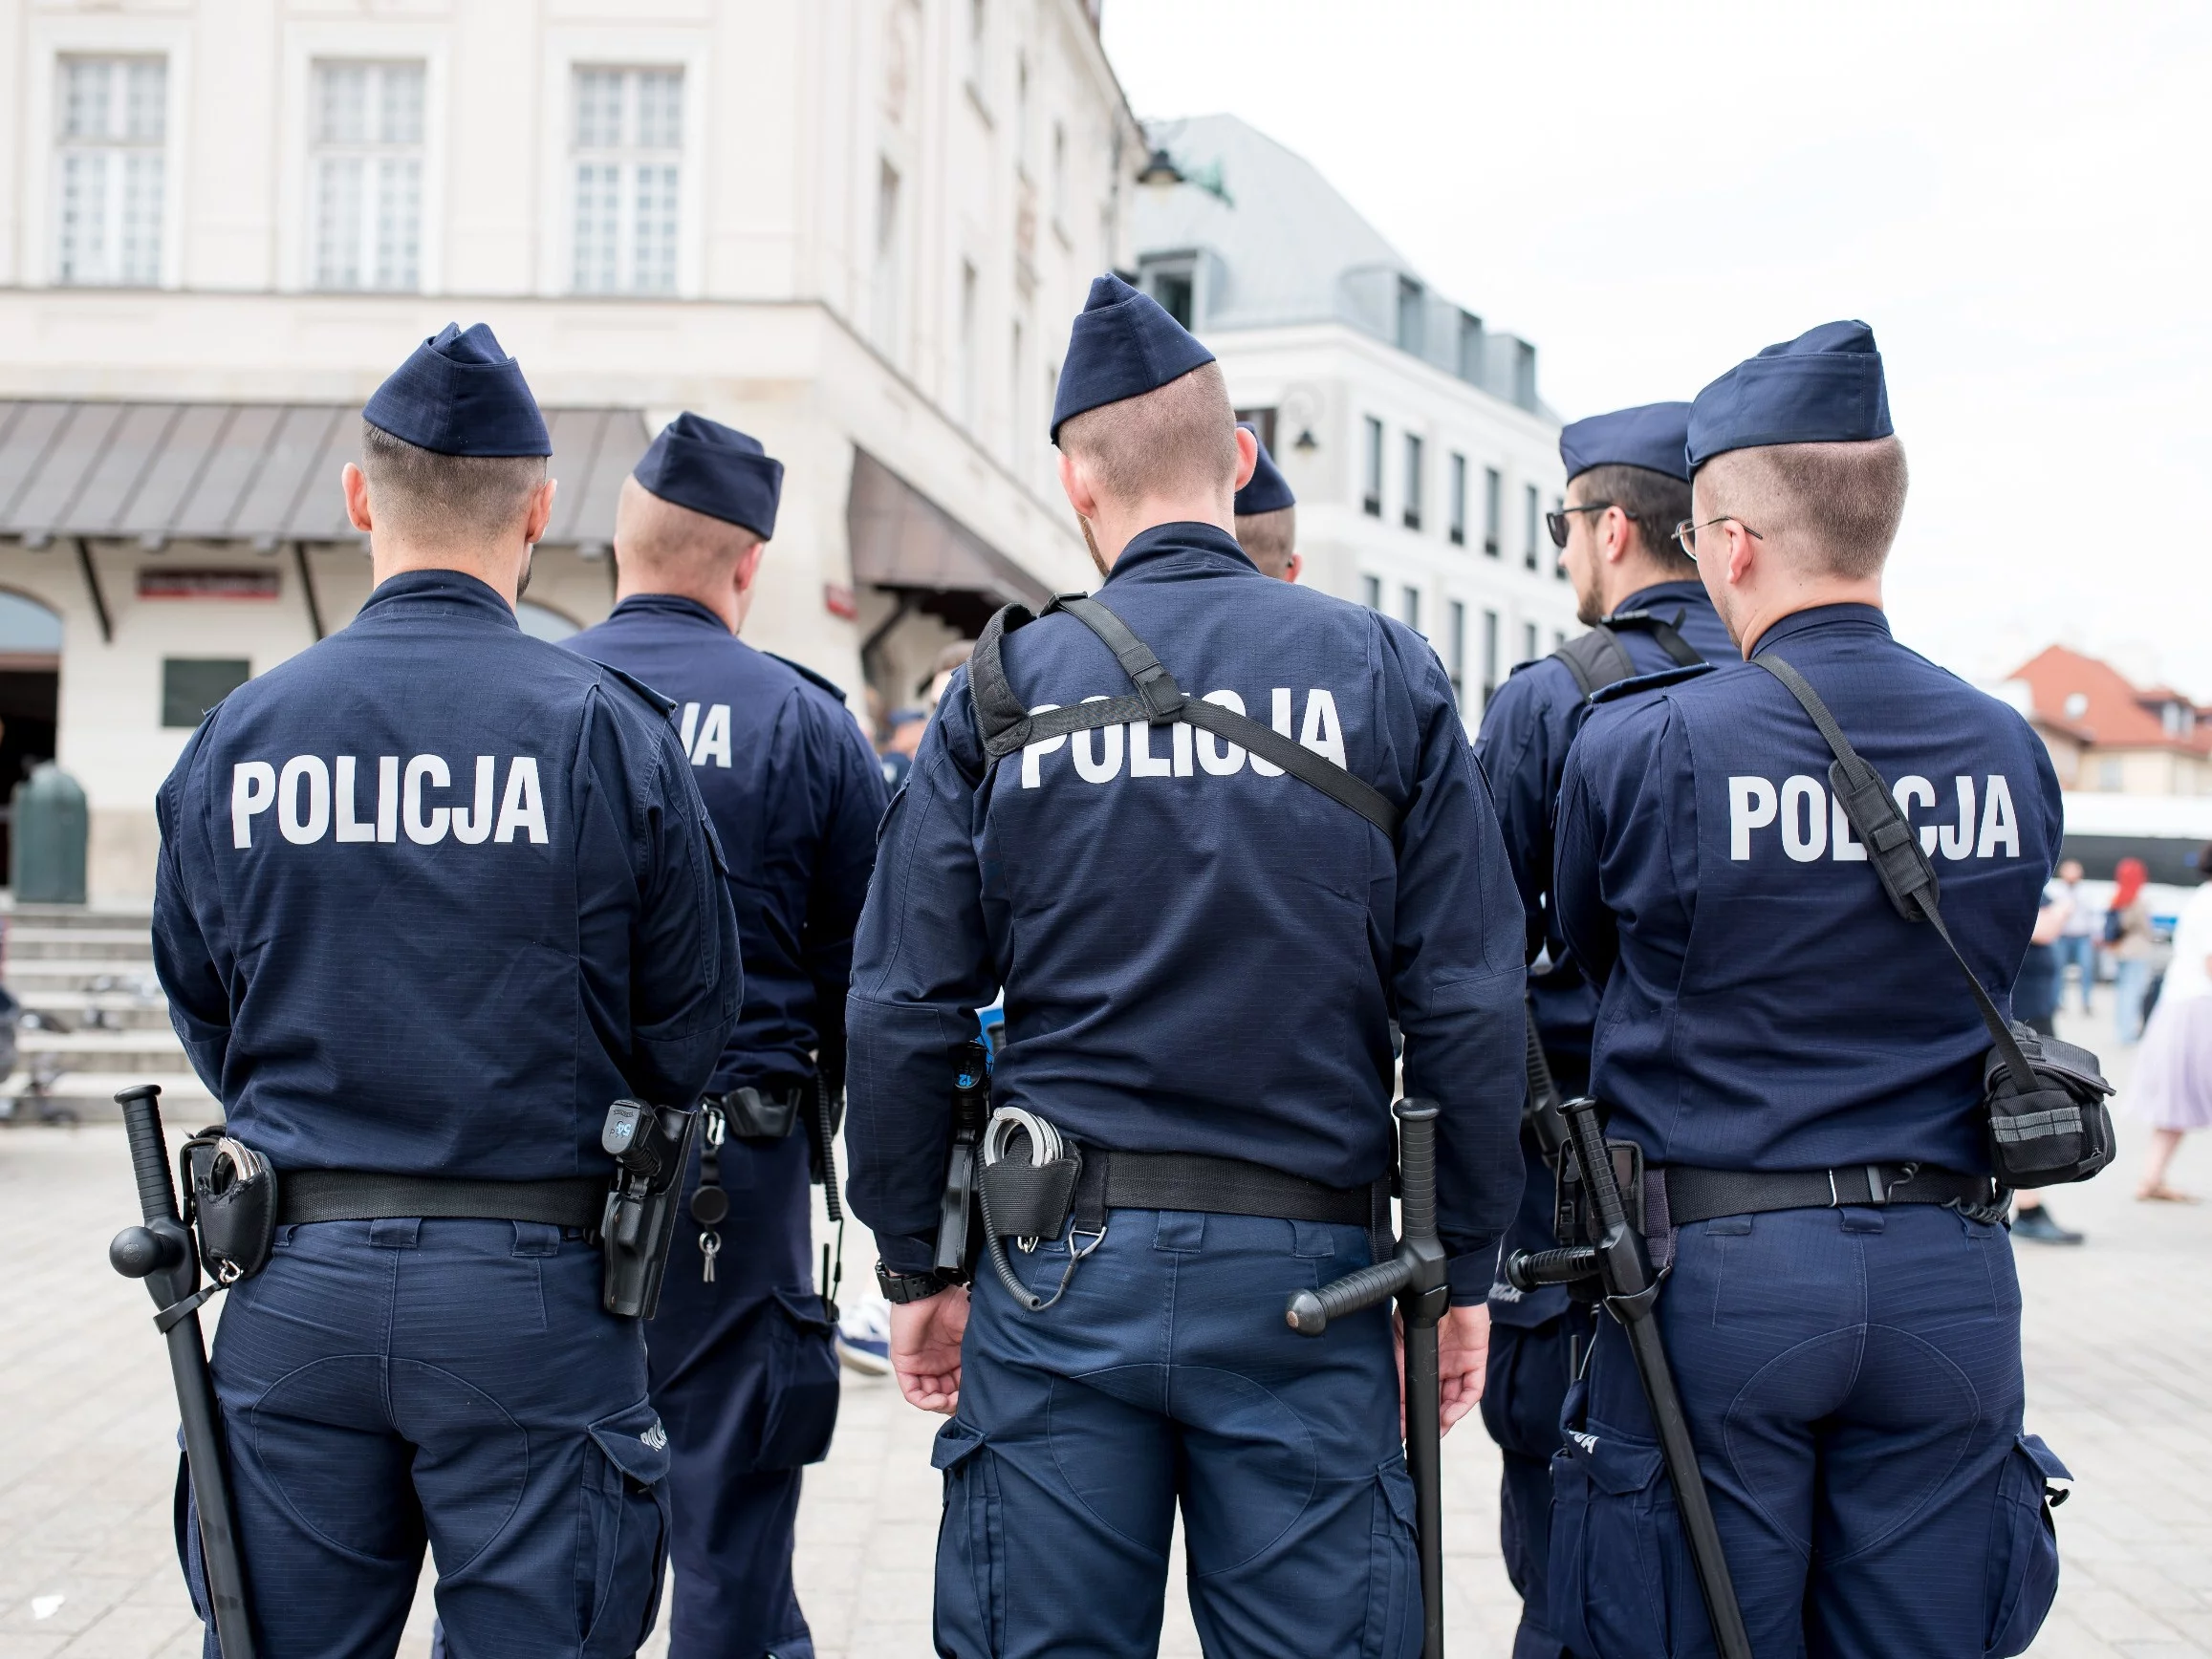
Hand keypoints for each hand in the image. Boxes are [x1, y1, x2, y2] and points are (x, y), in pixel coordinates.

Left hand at [890, 1286, 969, 1414]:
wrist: (928, 1289)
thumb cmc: (953, 1304)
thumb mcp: (973, 1333)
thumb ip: (979, 1355)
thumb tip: (993, 1380)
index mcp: (956, 1356)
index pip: (962, 1384)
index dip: (969, 1395)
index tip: (979, 1398)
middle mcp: (939, 1363)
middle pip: (947, 1394)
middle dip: (955, 1403)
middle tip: (963, 1403)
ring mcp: (922, 1365)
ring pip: (930, 1397)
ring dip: (941, 1404)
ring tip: (950, 1402)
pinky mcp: (906, 1364)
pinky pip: (913, 1392)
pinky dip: (925, 1401)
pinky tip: (938, 1400)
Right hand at [1396, 1303, 1490, 1437]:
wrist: (1441, 1287)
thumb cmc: (1419, 1307)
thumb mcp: (1402, 1340)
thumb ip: (1401, 1368)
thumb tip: (1395, 1399)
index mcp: (1425, 1359)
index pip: (1421, 1390)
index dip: (1413, 1410)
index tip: (1402, 1428)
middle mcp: (1444, 1364)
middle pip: (1440, 1400)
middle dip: (1432, 1420)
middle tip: (1420, 1434)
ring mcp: (1461, 1363)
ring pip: (1456, 1399)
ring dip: (1447, 1418)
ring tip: (1436, 1429)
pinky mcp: (1476, 1361)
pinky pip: (1472, 1389)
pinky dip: (1462, 1405)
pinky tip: (1450, 1414)